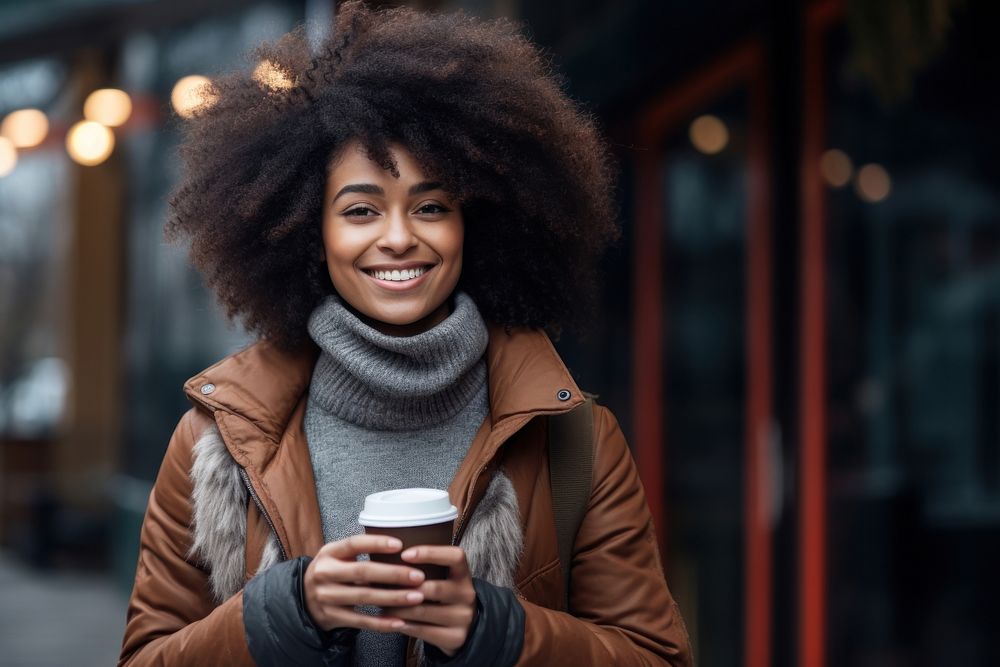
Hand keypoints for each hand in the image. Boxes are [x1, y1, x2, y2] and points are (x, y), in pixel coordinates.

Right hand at [303, 535, 425, 631]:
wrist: (303, 599)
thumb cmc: (332, 572)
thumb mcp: (337, 556)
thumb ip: (360, 551)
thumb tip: (402, 547)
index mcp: (329, 553)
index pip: (354, 544)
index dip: (377, 543)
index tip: (400, 545)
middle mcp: (325, 573)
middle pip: (362, 572)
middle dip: (393, 574)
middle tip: (418, 576)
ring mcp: (327, 596)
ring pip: (364, 597)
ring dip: (393, 598)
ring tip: (417, 597)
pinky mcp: (331, 617)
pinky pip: (360, 621)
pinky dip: (381, 623)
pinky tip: (400, 621)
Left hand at [383, 545, 476, 656]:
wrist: (467, 627)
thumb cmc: (445, 596)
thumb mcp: (445, 579)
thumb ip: (427, 568)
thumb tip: (387, 555)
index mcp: (464, 574)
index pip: (454, 556)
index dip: (430, 553)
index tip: (404, 554)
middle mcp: (467, 594)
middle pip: (433, 588)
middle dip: (404, 587)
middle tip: (381, 584)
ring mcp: (463, 617)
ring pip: (423, 611)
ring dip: (398, 607)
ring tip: (381, 603)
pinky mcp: (455, 637)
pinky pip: (424, 631)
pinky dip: (404, 625)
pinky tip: (391, 620)